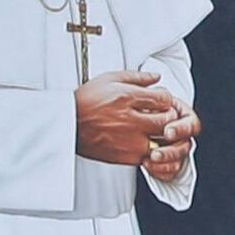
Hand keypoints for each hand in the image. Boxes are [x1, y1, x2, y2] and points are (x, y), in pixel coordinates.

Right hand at [77, 71, 194, 175]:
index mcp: (126, 98)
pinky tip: (141, 140)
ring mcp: (128, 141)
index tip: (160, 100)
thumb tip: (156, 77)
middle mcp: (129, 120)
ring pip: (161, 140)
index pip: (164, 99)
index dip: (165, 98)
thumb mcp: (109, 79)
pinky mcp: (124, 156)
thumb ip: (137, 77)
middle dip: (168, 116)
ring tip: (152, 129)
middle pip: (166, 120)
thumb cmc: (85, 101)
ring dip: (161, 134)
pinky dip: (150, 148)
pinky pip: (149, 155)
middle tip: (161, 114)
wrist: (67, 125)